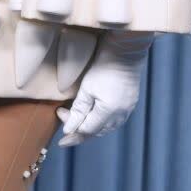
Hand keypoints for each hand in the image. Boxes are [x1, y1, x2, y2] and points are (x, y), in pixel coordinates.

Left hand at [57, 30, 153, 147]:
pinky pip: (115, 121)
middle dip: (79, 130)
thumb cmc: (103, 67)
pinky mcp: (130, 104)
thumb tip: (69, 130)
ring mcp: (127, 110)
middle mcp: (120, 114)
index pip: (87, 131)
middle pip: (97, 131)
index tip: (60, 138)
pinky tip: (94, 118)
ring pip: (106, 128)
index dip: (72, 134)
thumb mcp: (86, 89)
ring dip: (91, 128)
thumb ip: (78, 111)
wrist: (124, 52)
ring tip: (77, 121)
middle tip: (64, 118)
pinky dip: (102, 123)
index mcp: (108, 111)